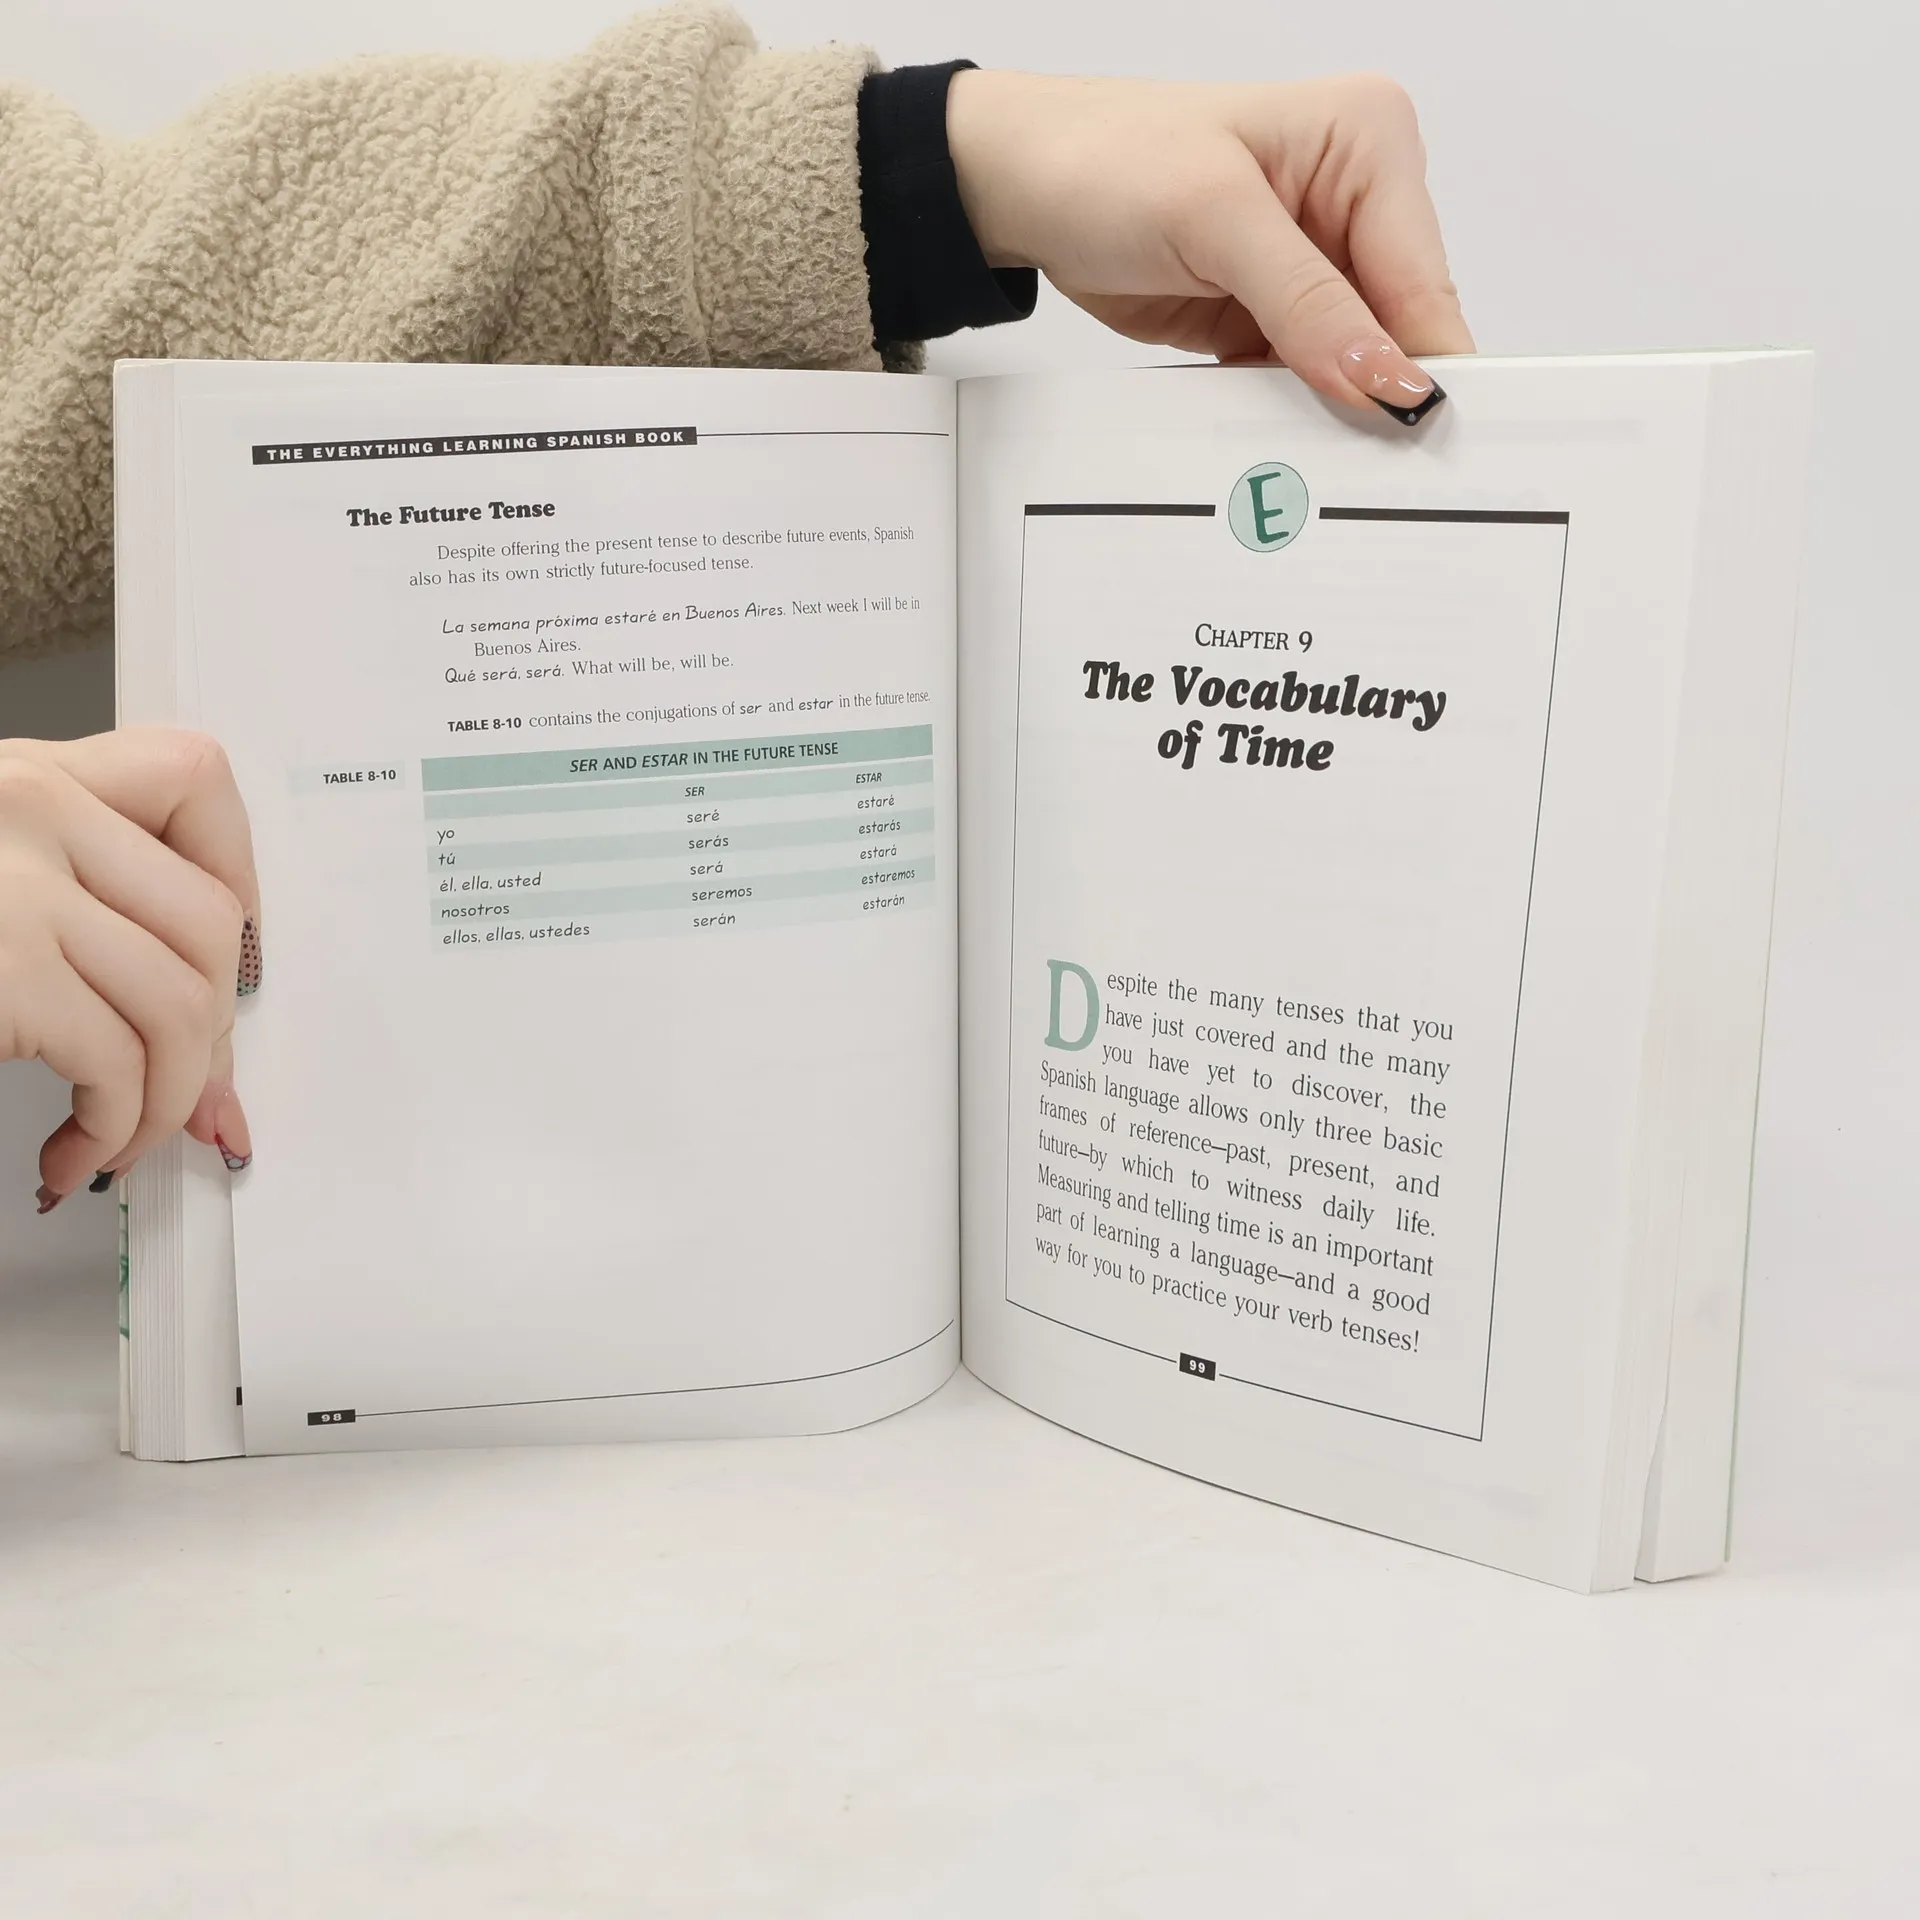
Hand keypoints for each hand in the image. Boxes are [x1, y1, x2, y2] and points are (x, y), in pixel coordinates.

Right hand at [0, 729, 258, 1211]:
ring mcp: (15, 886)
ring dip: (165, 1102)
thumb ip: (74, 906)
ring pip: (182, 1004)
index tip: (223, 965)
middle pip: (212, 921)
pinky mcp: (0, 971)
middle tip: (180, 1097)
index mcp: (27, 776)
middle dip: (214, 1033)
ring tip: (116, 1140)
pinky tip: (69, 1153)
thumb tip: (199, 1033)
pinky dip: (111, 1129)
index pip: (196, 778)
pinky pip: (118, 1062)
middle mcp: (29, 808)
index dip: (236, 879)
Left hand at [947, 70, 1472, 418]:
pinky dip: (1292, 414)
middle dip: (1380, 394)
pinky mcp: (1274, 314)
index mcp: (1371, 144)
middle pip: (1399, 328)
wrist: (1024, 187)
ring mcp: (1316, 264)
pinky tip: (1284, 447)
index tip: (1426, 442)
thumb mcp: (1215, 220)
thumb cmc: (1107, 159)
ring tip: (1325, 469)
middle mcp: (1356, 200)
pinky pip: (1304, 381)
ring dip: (1334, 413)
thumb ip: (1308, 303)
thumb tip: (1384, 376)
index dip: (1426, 365)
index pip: (1423, 279)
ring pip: (1355, 365)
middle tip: (1375, 473)